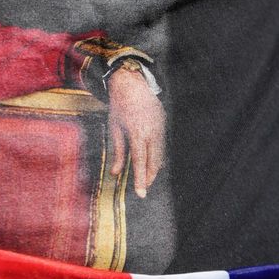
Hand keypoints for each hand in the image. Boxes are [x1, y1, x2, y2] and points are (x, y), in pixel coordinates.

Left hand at [106, 64, 164, 197]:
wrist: (132, 84)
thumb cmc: (119, 107)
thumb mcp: (114, 128)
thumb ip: (117, 152)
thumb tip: (115, 173)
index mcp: (137, 132)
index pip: (140, 162)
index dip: (140, 179)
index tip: (141, 194)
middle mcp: (151, 131)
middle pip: (153, 162)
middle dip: (149, 177)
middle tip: (143, 188)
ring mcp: (160, 127)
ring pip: (160, 155)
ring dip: (154, 168)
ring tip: (147, 178)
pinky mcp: (163, 124)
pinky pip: (162, 145)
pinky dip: (157, 156)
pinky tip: (152, 163)